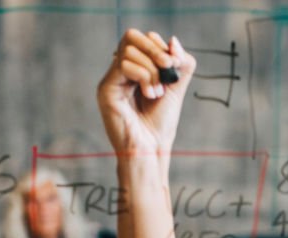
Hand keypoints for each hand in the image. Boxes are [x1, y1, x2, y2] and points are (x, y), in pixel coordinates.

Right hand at [97, 29, 196, 156]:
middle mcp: (120, 72)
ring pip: (129, 50)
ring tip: (157, 92)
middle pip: (131, 37)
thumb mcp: (176, 89)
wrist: (150, 150)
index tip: (174, 64)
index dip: (159, 45)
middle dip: (155, 49)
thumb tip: (173, 40)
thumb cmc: (160, 125)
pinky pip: (124, 65)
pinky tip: (150, 94)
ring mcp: (111, 80)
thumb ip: (180, 65)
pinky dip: (143, 75)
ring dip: (151, 69)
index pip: (142, 39)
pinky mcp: (106, 89)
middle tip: (168, 66)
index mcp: (135, 70)